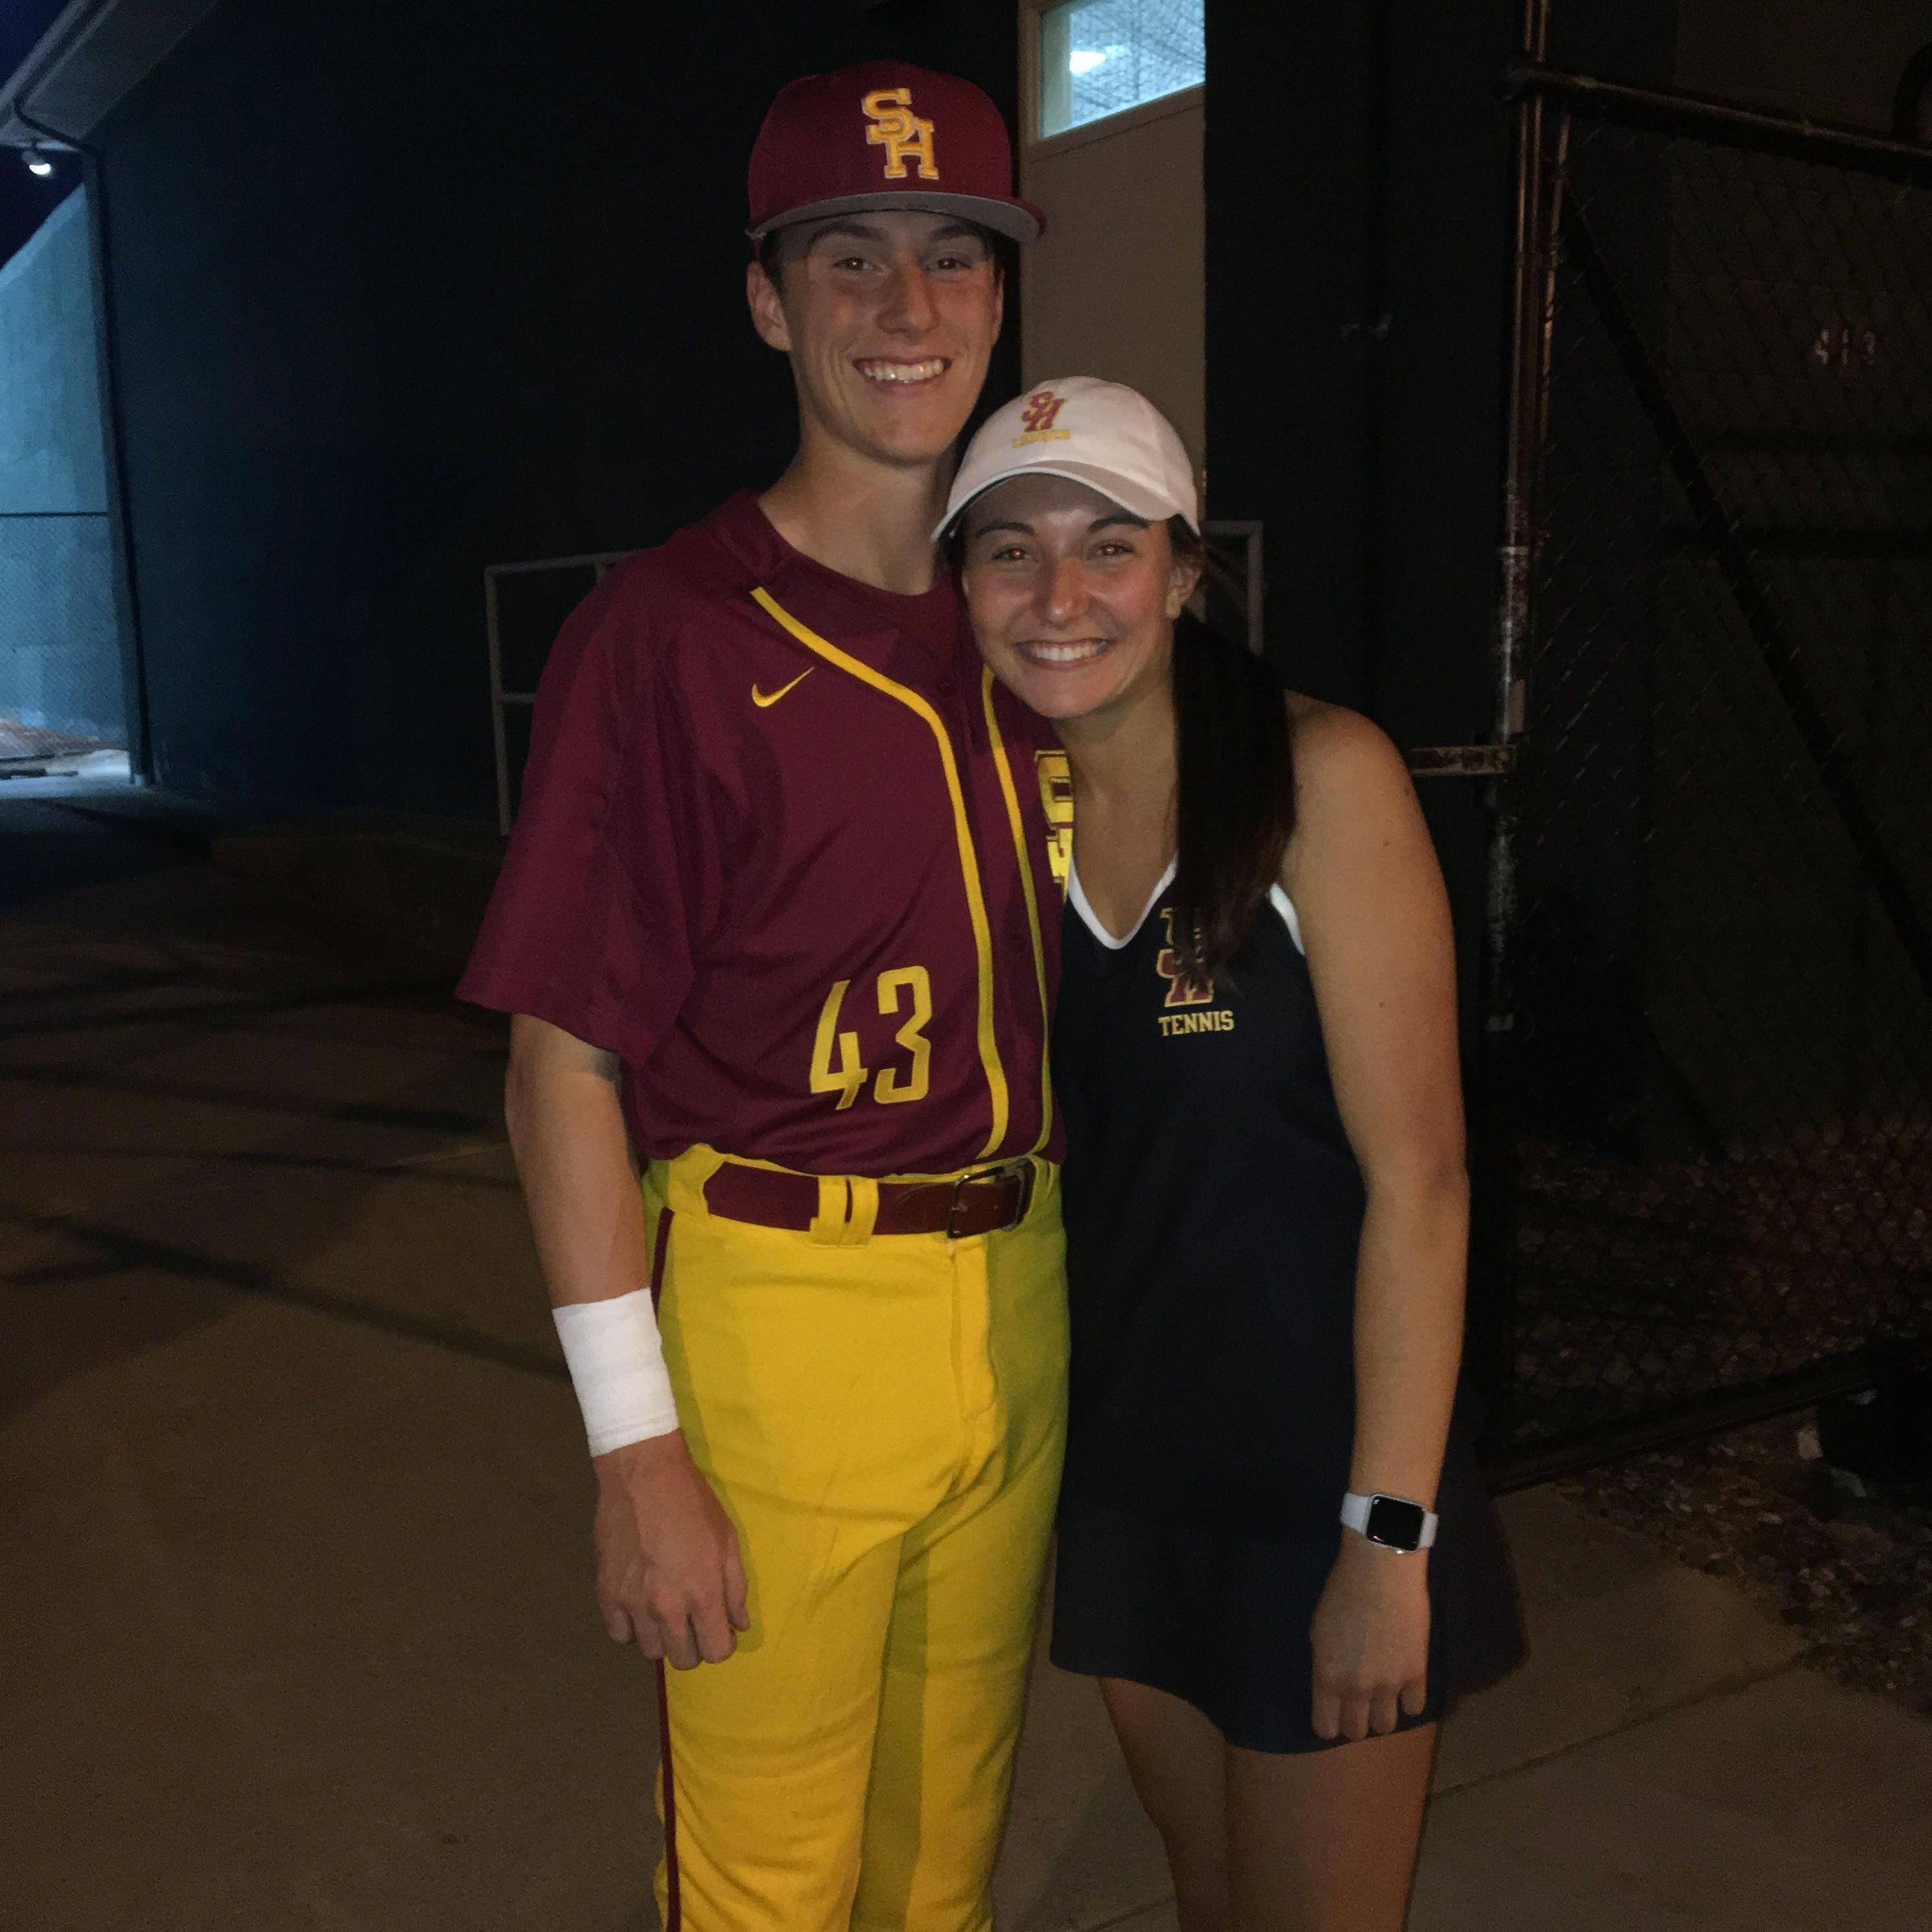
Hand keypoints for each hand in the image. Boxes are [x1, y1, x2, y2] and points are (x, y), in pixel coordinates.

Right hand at [591, 1433, 749, 1669]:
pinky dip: (631, 1627)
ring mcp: (633, 1604)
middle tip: (692, 1620)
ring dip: (662, 1637)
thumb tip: (739, 1626)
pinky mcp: (606, 1594)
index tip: (719, 1629)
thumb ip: (736, 1588)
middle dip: (693, 1645)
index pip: (716, 1652)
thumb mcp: (728, 1540)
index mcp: (703, 1593)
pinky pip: (619, 1635)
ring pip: (650, 1651)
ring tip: (665, 1611)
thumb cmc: (693, 1504)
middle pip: (682, 1659)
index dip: (722, 1644)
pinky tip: (639, 1606)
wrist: (644, 1476)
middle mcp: (667, 1607)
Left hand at [1308, 1532, 1430, 1741]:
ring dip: (1382, 1714)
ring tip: (1382, 1696)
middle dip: (1355, 1722)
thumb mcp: (1318, 1629)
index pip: (1325, 1728)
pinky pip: (1415, 1707)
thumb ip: (1324, 1664)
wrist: (1380, 1571)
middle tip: (1358, 1704)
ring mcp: (1389, 1685)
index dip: (1328, 1724)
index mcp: (1327, 1677)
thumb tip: (1331, 1684)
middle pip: (1357, 1732)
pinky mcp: (1417, 1674)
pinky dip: (1409, 1701)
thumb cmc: (1341, 1592)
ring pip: (1387, 1726)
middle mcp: (1357, 1689)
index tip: (1333, 1714)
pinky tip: (1404, 1685)